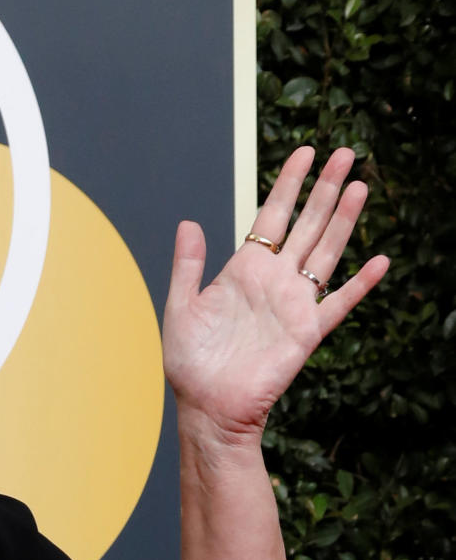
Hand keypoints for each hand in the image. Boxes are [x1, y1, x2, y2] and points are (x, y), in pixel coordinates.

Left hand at [162, 146, 389, 443]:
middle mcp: (273, 280)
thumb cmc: (191, 363)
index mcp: (243, 270)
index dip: (289, 183)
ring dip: (344, 220)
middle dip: (325, 188)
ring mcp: (293, 304)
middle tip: (346, 152)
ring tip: (360, 185)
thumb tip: (188, 222)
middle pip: (307, 224)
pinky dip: (359, 284)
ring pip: (326, 251)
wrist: (208, 407)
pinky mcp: (307, 332)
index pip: (272, 216)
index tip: (305, 152)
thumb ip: (188, 266)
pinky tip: (378, 262)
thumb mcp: (180, 307)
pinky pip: (338, 303)